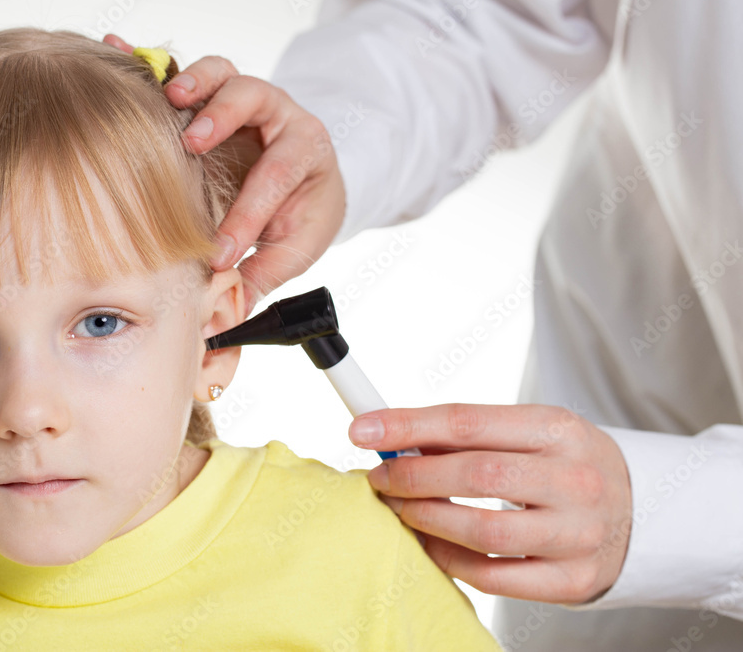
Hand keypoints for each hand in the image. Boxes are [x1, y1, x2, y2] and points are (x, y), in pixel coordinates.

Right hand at [103, 34, 345, 316]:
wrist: (309, 177)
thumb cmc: (302, 210)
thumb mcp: (296, 246)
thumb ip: (263, 275)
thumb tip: (229, 315)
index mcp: (305, 151)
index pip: (275, 179)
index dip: (245, 216)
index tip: (220, 253)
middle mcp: (277, 115)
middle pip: (254, 98)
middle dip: (222, 119)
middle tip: (193, 142)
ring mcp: (243, 99)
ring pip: (224, 74)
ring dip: (195, 83)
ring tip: (171, 100)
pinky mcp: (212, 96)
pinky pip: (185, 72)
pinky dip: (155, 67)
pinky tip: (119, 55)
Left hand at [348, 403, 632, 603]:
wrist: (640, 512)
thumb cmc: (566, 465)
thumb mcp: (531, 432)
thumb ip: (470, 434)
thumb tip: (393, 438)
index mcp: (559, 429)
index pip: (467, 422)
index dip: (406, 426)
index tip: (362, 430)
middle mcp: (575, 479)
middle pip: (474, 475)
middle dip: (412, 476)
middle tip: (379, 477)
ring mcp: (578, 533)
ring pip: (482, 531)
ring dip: (426, 519)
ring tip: (400, 509)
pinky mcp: (572, 579)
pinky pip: (494, 576)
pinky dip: (449, 560)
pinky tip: (428, 544)